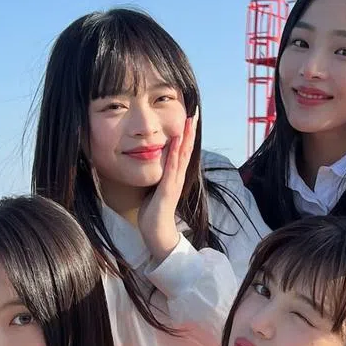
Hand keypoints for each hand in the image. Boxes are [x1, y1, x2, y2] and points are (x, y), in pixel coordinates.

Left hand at [138, 114, 196, 263]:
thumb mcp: (154, 189)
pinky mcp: (169, 190)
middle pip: (187, 149)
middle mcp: (178, 177)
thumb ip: (157, 176)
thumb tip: (150, 164)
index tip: (188, 117)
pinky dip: (176, 153)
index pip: (182, 151)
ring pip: (183, 155)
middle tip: (195, 111)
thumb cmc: (153, 213)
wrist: (157, 234)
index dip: (186, 134)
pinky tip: (177, 141)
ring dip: (186, 137)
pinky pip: (172, 168)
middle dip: (190, 130)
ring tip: (189, 120)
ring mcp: (174, 183)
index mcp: (174, 176)